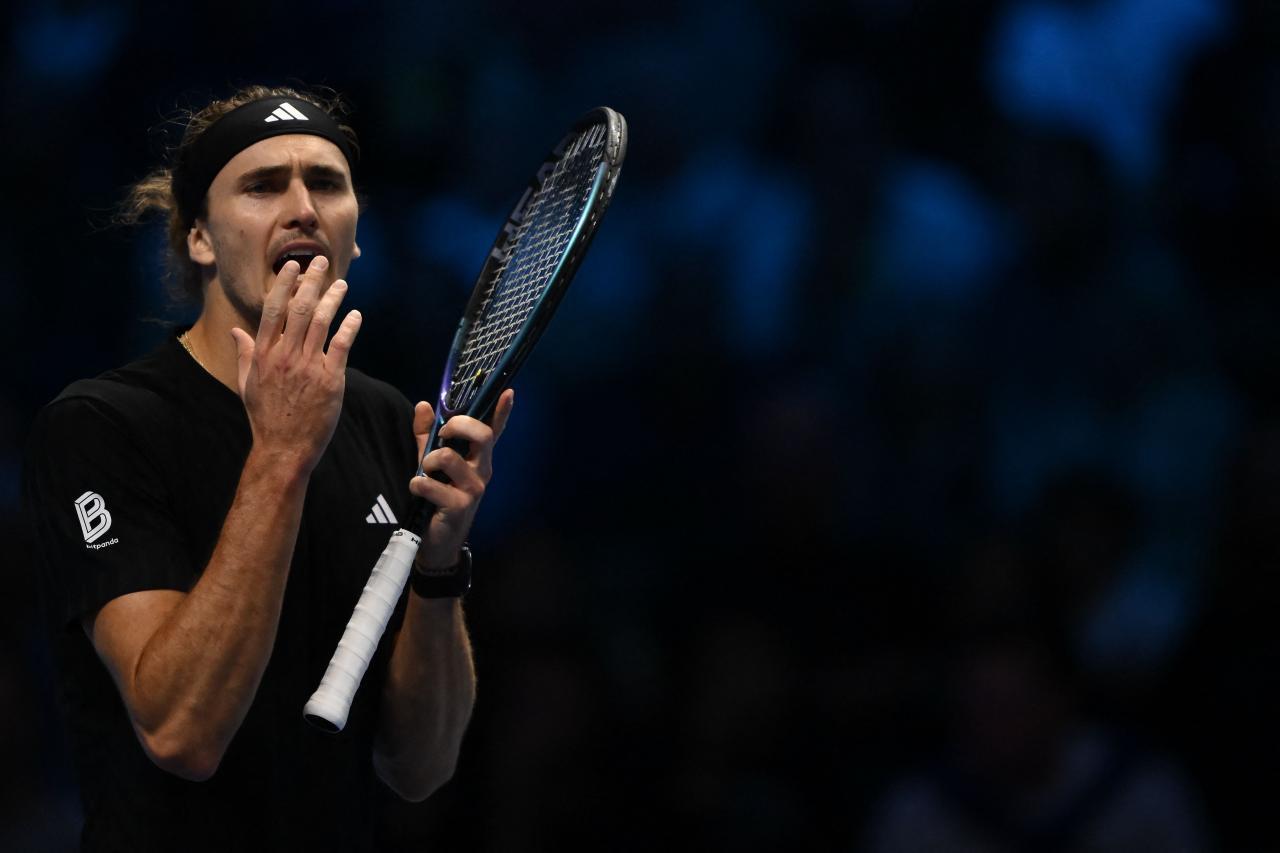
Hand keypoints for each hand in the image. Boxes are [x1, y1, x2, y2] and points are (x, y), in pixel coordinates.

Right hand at [229, 257, 361, 475]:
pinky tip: (355, 315)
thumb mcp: (247, 384)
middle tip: (322, 262)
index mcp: (264, 354)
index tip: (293, 266)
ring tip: (342, 283)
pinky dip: (349, 327)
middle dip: (311, 281)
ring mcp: (308, 367)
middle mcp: (285, 356)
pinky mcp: (330, 380)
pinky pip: (341, 346)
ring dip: (333, 299)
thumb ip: (245, 354)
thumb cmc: (265, 417)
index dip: (285, 284)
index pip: (274, 309)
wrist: (283, 448)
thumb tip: (237, 331)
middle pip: (300, 309)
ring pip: (322, 322)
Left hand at [409, 389, 513, 568]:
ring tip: (423, 473)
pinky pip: (432, 485)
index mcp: (477, 458)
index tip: (508, 391)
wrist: (438, 542)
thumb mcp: (430, 463)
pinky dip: (418, 485)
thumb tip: (424, 405)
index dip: (502, 412)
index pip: (494, 431)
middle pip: (482, 435)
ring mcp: (474, 489)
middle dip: (457, 425)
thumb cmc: (436, 498)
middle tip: (442, 435)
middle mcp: (482, 471)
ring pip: (449, 458)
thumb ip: (427, 435)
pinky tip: (418, 492)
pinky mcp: (460, 506)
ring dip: (428, 461)